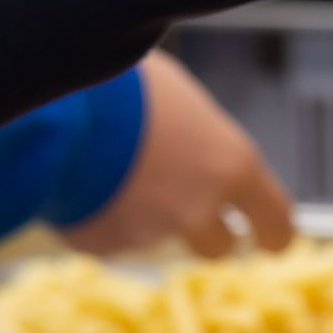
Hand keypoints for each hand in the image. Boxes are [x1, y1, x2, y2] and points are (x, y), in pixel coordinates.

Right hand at [61, 51, 293, 258]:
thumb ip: (198, 129)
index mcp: (230, 167)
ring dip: (148, 216)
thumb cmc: (123, 85)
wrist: (56, 110)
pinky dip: (102, 214)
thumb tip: (194, 133)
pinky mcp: (106, 247)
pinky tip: (83, 178)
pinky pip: (111, 234)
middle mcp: (198, 210)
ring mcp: (151, 235)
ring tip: (118, 170)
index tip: (272, 240)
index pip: (276, 219)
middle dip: (211, 232)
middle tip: (192, 209)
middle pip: (221, 246)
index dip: (275, 232)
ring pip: (161, 237)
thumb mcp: (177, 93)